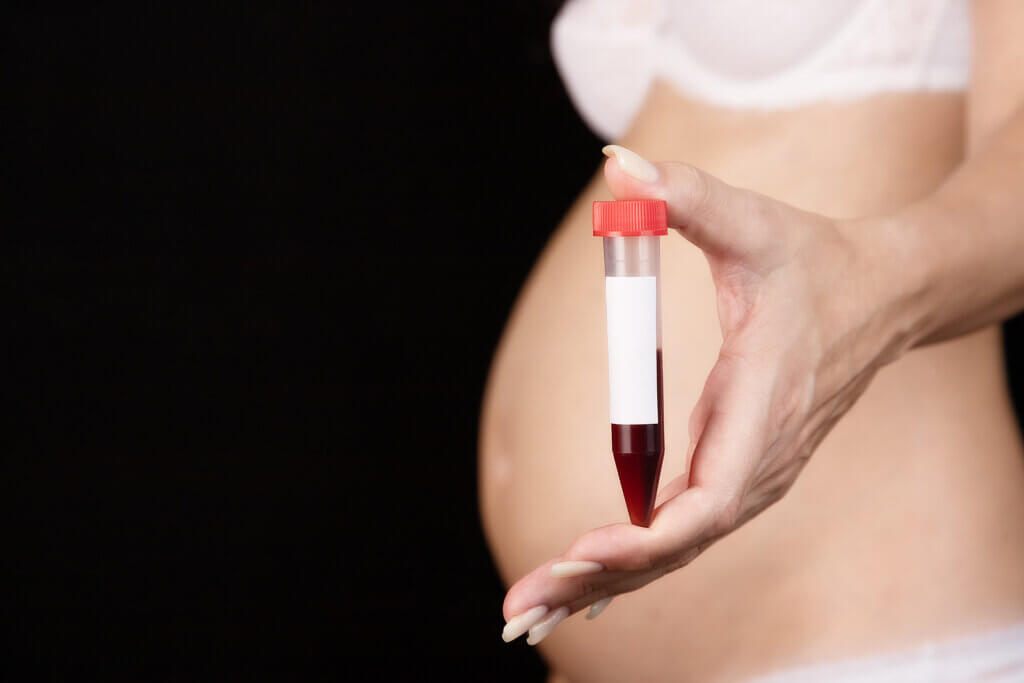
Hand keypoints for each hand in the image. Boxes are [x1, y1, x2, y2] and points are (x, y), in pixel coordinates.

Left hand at [500, 145, 921, 644]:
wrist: (886, 294)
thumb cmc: (818, 260)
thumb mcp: (753, 222)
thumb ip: (686, 194)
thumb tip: (615, 161)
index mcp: (765, 407)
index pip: (712, 499)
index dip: (651, 534)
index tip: (588, 549)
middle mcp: (763, 456)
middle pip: (682, 543)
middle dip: (603, 578)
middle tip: (520, 608)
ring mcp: (755, 469)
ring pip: (680, 546)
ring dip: (609, 583)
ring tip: (530, 612)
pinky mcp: (744, 467)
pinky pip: (686, 529)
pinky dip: (635, 562)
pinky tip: (586, 586)